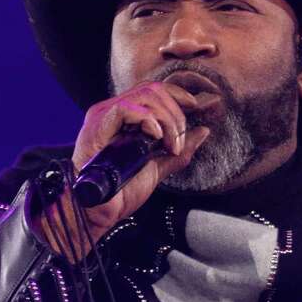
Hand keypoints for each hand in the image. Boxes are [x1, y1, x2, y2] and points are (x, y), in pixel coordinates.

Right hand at [33, 82, 212, 260]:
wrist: (98, 211)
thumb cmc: (121, 192)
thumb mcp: (158, 167)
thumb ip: (180, 150)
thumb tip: (204, 131)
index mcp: (126, 117)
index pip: (155, 90)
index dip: (179, 95)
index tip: (198, 108)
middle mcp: (114, 110)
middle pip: (154, 90)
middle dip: (177, 113)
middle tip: (179, 143)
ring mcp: (104, 115)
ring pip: (145, 96)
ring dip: (167, 120)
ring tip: (171, 146)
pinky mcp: (97, 124)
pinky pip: (126, 109)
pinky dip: (148, 121)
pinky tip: (156, 138)